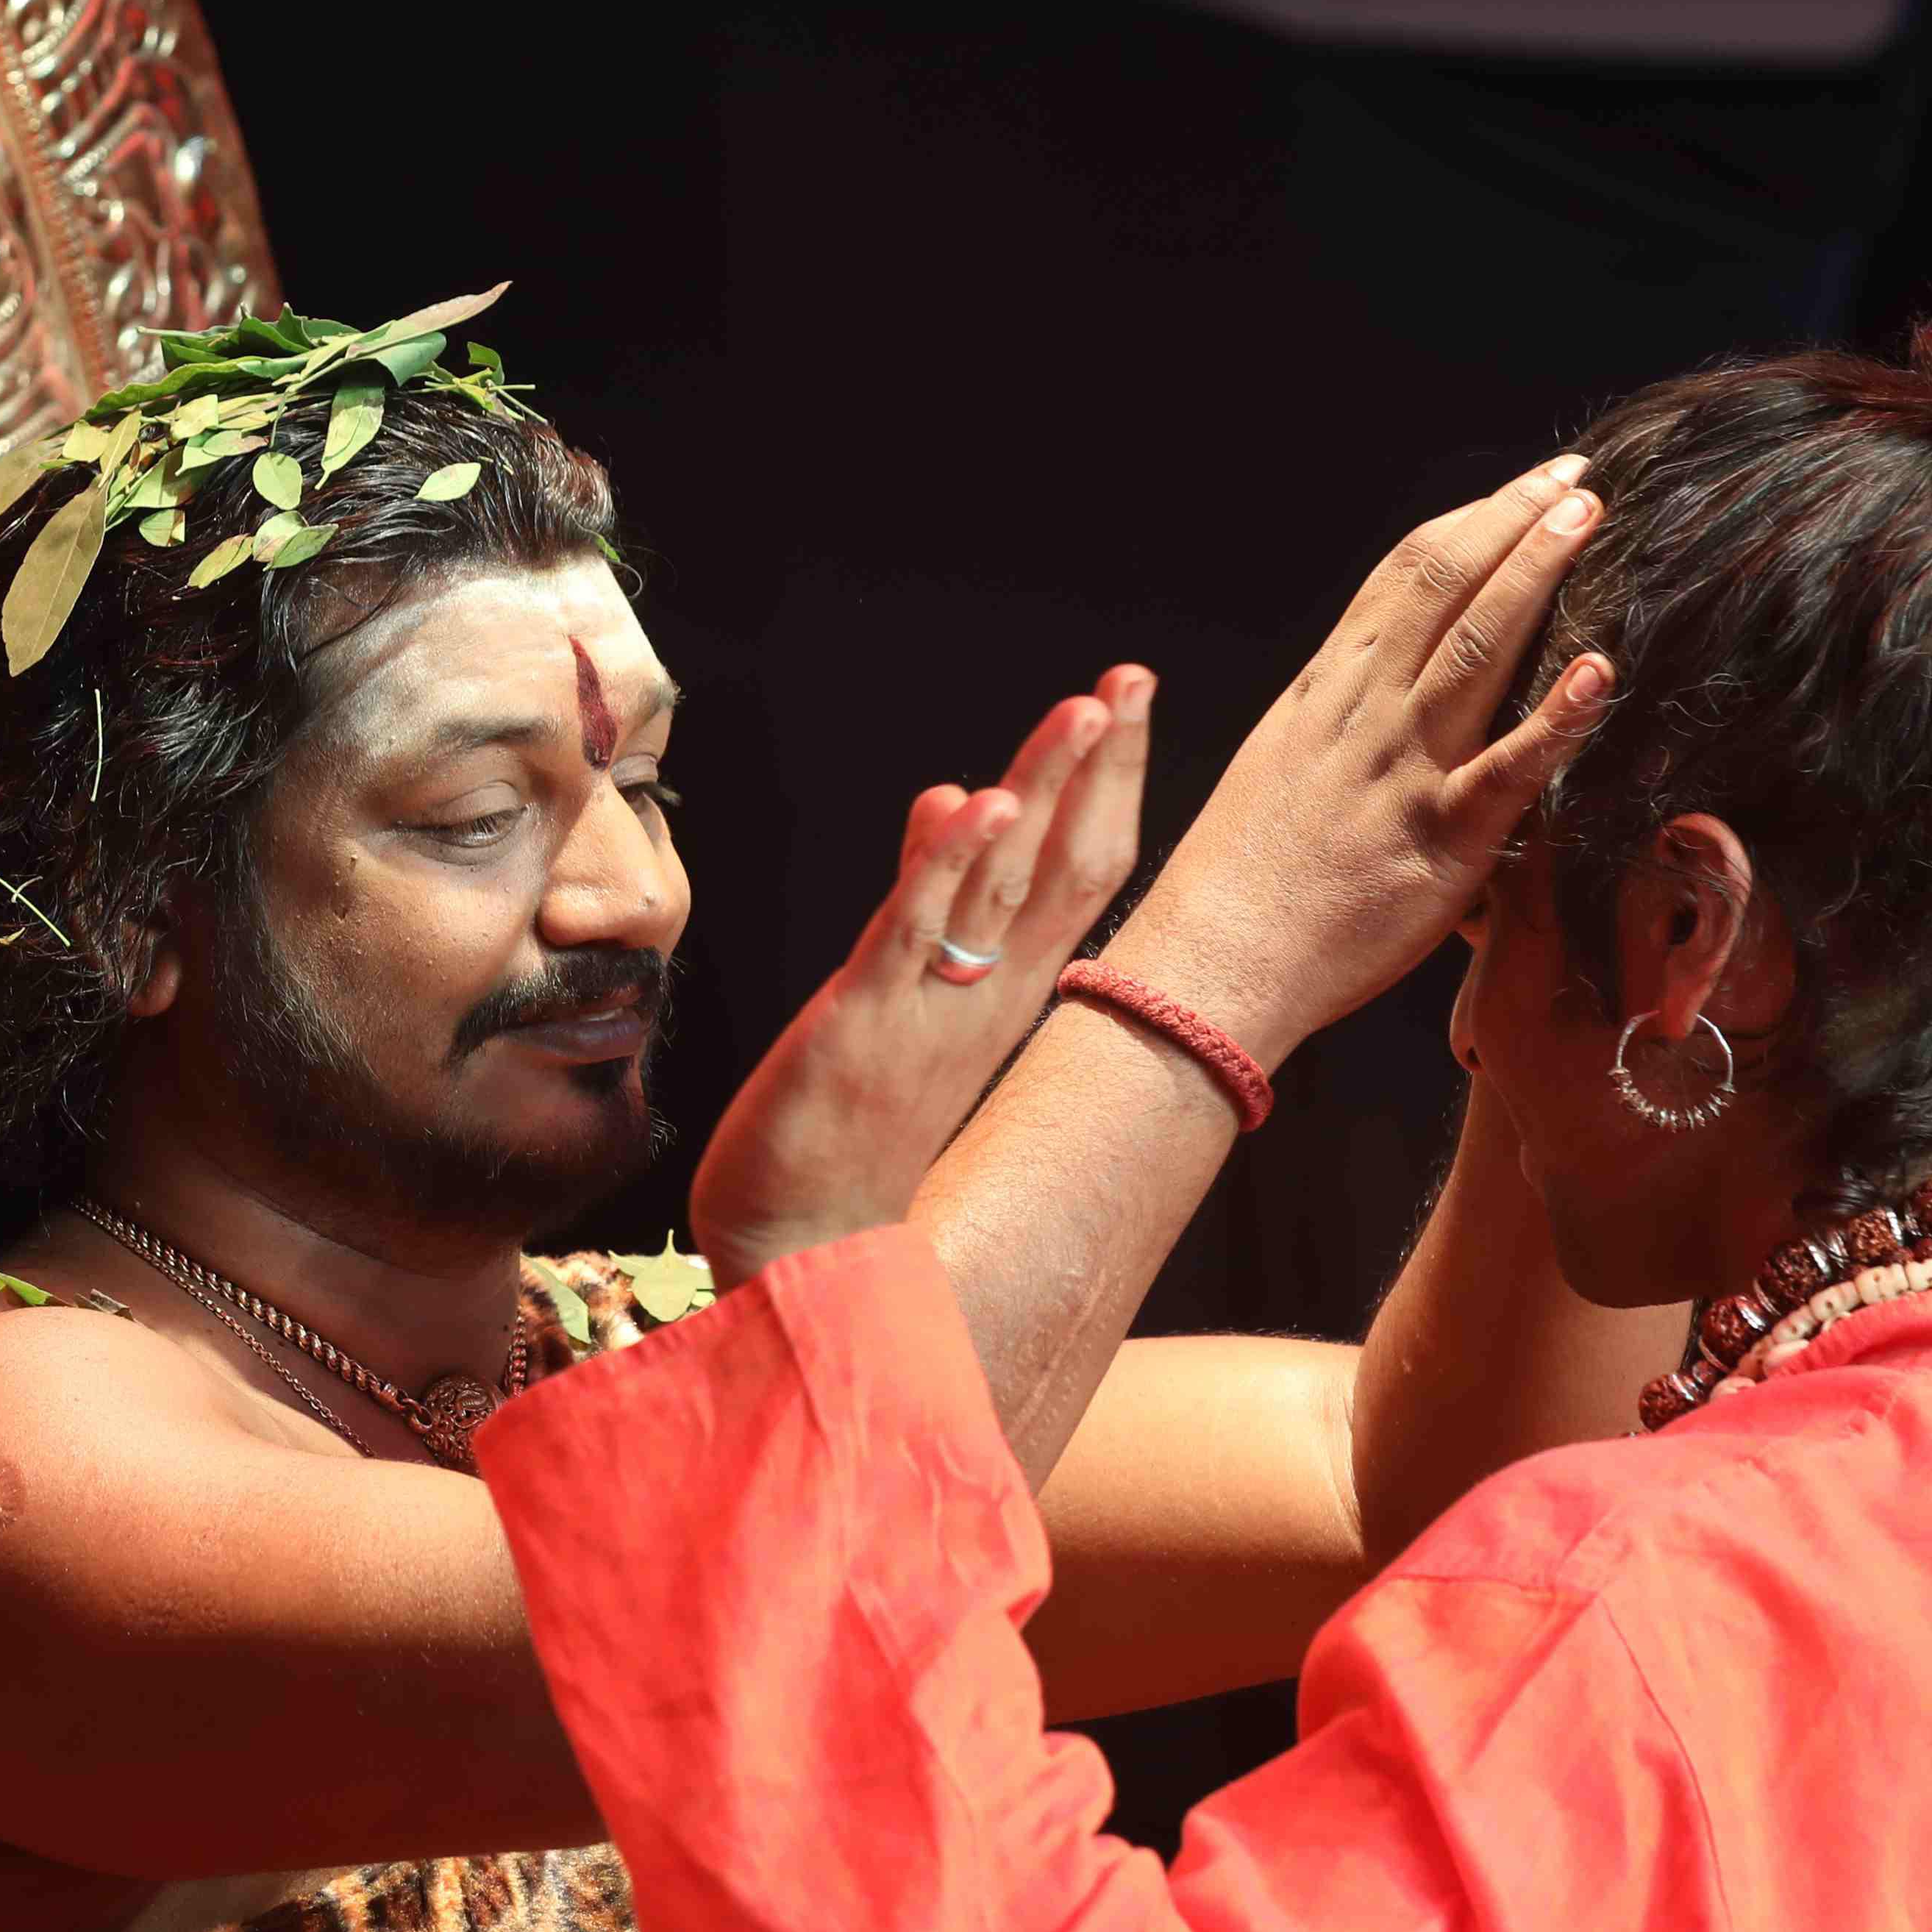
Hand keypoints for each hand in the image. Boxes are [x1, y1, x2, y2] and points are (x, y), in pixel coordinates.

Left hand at [689, 670, 1152, 1284]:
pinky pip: (915, 936)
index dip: (1108, 787)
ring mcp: (928, 1011)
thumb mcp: (907, 992)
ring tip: (1084, 713)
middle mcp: (983, 997)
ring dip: (1042, 795)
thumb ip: (932, 892)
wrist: (801, 1248)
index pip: (1076, 874)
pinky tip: (978, 802)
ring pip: (1000, 888)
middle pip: (1061, 869)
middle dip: (1098, 772)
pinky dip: (947, 867)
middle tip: (1130, 683)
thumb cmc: (852, 1123)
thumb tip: (961, 795)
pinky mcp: (863, 1028)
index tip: (1130, 704)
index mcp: (1002, 992)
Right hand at [1113, 456, 1616, 1064]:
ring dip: (1536, 573)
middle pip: (1443, 586)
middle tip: (1578, 477)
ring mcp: (1402, 769)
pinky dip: (1556, 718)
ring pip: (1475, 647)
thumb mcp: (1281, 768)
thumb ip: (1339, 723)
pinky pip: (1506, 770)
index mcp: (1329, 693)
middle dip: (1514, 521)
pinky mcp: (1438, 839)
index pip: (1404, 579)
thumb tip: (1388, 690)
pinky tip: (1601, 672)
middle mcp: (1364, 712)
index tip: (1527, 488)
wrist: (1210, 961)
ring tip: (1588, 519)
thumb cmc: (1241, 880)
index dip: (1473, 524)